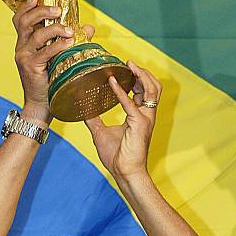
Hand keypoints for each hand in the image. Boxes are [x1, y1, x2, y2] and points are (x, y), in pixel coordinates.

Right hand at [13, 0, 94, 123]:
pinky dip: (58, 45)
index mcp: (24, 43)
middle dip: (42, 12)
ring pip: (36, 35)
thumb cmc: (49, 82)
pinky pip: (45, 52)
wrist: (40, 106)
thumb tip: (89, 27)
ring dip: (55, 29)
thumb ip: (71, 41)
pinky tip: (70, 43)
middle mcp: (21, 48)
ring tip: (71, 31)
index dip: (26, 7)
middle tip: (58, 10)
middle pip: (25, 21)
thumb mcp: (59, 59)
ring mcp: (24, 57)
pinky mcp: (31, 67)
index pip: (20, 19)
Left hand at [85, 61, 161, 181]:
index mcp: (140, 116)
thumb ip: (94, 119)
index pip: (144, 92)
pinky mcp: (140, 124)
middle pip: (153, 87)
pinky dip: (121, 92)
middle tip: (128, 62)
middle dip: (143, 72)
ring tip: (127, 65)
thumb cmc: (117, 157)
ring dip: (140, 75)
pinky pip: (130, 104)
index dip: (137, 78)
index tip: (125, 67)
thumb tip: (82, 109)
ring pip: (151, 90)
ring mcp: (145, 119)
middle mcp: (146, 115)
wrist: (125, 173)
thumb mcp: (100, 133)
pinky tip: (111, 83)